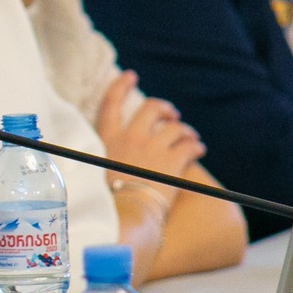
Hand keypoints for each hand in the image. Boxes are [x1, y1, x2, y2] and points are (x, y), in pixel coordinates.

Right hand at [95, 73, 202, 202]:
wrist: (125, 216)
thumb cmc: (107, 201)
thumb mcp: (94, 174)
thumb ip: (103, 160)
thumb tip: (109, 159)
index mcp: (107, 140)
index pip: (111, 104)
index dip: (120, 86)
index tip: (131, 75)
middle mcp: (130, 138)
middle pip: (151, 108)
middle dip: (164, 108)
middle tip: (172, 116)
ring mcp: (152, 148)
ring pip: (175, 128)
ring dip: (185, 131)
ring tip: (190, 139)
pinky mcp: (173, 161)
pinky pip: (190, 146)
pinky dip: (196, 146)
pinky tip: (198, 150)